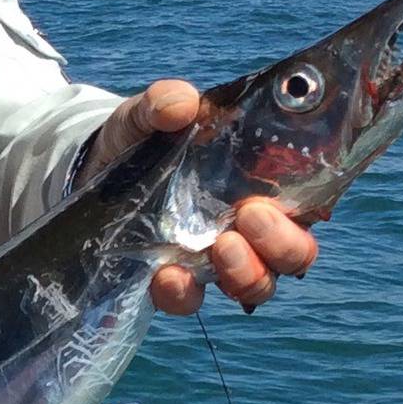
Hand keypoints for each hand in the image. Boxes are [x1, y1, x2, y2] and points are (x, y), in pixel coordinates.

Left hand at [89, 79, 318, 315]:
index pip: (309, 204)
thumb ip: (162, 102)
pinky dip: (185, 293)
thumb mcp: (146, 115)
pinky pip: (191, 302)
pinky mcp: (173, 281)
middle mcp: (247, 228)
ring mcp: (213, 260)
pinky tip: (169, 276)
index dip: (314, 208)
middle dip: (283, 244)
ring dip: (248, 273)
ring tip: (222, 246)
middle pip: (295, 254)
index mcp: (259, 184)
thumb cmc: (138, 140)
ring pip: (257, 285)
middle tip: (252, 218)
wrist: (88, 172)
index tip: (294, 196)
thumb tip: (182, 103)